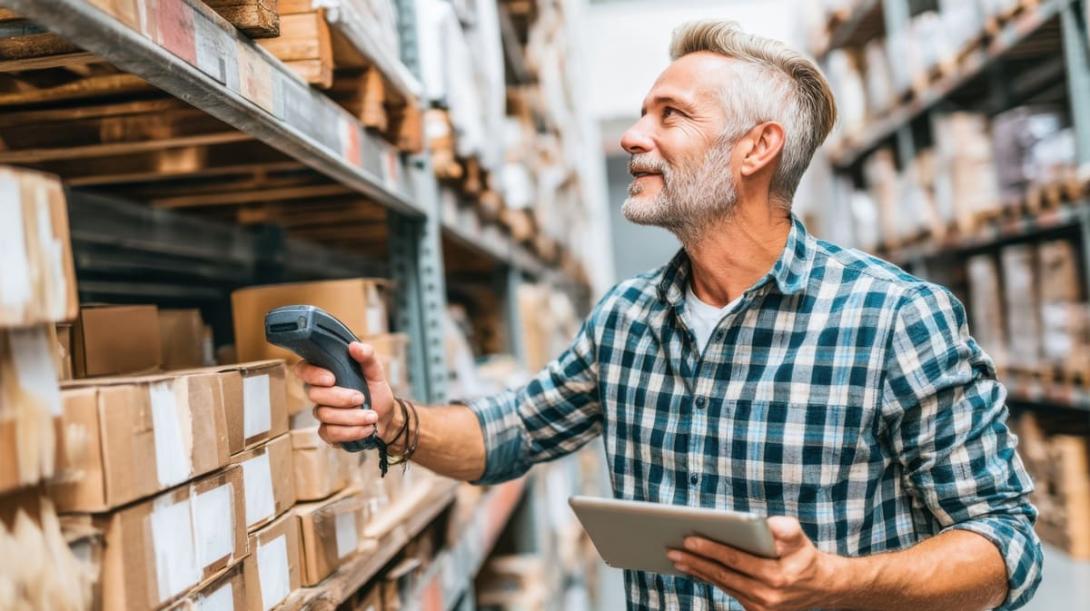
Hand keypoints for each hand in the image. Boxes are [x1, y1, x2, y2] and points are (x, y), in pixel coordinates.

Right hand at [294, 341, 396, 445]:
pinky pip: (330, 433)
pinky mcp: (328, 432)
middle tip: (361, 398)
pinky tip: (366, 428)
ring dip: (352, 417)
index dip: (312, 374)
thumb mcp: (375, 371)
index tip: (331, 379)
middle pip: (314, 395)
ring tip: (372, 416)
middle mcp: (319, 394)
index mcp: (326, 374)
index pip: (303, 370)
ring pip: (325, 415)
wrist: (386, 416)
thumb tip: (354, 346)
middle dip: (340, 397)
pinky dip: (351, 432)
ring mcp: (322, 414)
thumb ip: (367, 356)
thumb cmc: (375, 390)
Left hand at [667, 516, 845, 610]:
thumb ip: (787, 529)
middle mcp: (766, 596)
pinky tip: (694, 568)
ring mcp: (760, 607)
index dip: (710, 548)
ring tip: (676, 558)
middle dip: (695, 561)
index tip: (688, 538)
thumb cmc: (804, 557)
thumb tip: (768, 524)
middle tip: (671, 549)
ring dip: (697, 571)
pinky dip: (709, 579)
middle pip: (722, 575)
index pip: (735, 560)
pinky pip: (727, 591)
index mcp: (776, 577)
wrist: (822, 588)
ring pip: (722, 585)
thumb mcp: (800, 539)